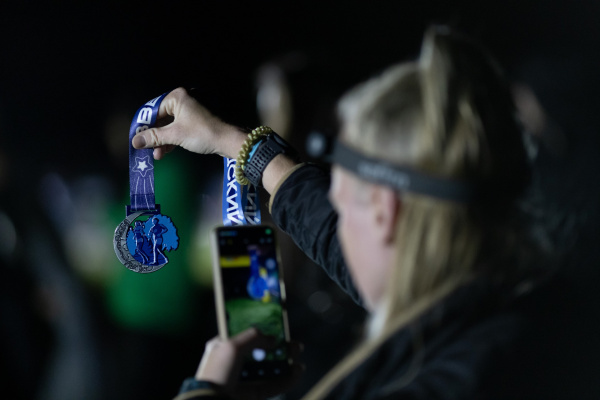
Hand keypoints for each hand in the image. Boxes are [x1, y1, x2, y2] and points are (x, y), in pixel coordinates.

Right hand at [131, 87, 246, 159]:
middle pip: (161, 118)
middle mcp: (184, 99)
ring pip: (170, 125)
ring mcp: (191, 110)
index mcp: (177, 96)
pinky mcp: (196, 121)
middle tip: (147, 149)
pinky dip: (172, 139)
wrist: (228, 141)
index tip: (137, 139)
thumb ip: (154, 137)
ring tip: (157, 155)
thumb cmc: (202, 133)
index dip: (145, 126)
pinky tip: (166, 152)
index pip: (154, 110)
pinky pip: (179, 128)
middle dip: (155, 136)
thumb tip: (134, 141)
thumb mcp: (175, 135)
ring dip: (163, 141)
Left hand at [195, 328, 303, 398]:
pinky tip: (297, 371)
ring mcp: (244, 378)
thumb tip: (273, 338)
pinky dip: (286, 379)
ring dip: (286, 362)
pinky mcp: (253, 394)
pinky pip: (272, 385)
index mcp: (224, 347)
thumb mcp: (231, 346)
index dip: (262, 330)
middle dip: (279, 347)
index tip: (278, 327)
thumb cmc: (216, 372)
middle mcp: (235, 362)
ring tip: (298, 357)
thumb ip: (253, 337)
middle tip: (294, 344)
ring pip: (269, 368)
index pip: (245, 334)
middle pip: (262, 351)